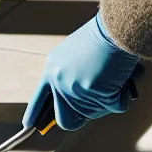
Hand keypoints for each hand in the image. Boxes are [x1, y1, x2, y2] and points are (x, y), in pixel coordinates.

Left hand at [24, 12, 142, 130]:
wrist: (116, 26)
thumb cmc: (104, 37)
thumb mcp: (78, 55)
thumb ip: (74, 77)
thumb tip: (82, 105)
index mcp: (53, 69)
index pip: (40, 98)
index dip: (34, 113)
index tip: (27, 125)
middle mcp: (59, 81)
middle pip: (67, 119)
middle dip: (85, 117)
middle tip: (100, 103)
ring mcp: (74, 88)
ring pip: (96, 113)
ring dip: (111, 98)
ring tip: (116, 76)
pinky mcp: (92, 91)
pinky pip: (116, 105)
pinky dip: (124, 94)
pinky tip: (124, 77)